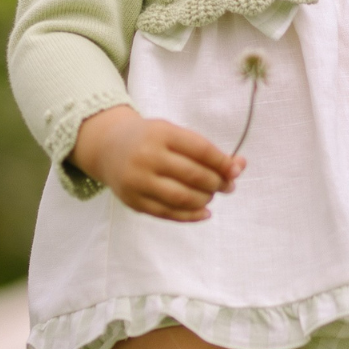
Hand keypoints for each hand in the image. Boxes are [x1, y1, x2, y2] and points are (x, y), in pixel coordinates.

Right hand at [71, 105, 243, 221]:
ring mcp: (138, 181)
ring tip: (211, 196)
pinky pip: (168, 213)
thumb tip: (239, 166)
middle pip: (193, 175)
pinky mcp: (134, 201)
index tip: (236, 169)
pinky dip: (191, 215)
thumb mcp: (174, 134)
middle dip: (217, 183)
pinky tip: (204, 211)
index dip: (223, 162)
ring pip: (182, 197)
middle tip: (227, 186)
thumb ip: (205, 150)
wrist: (108, 147)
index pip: (201, 150)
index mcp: (161, 133)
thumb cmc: (150, 140)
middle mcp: (147, 156)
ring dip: (205, 199)